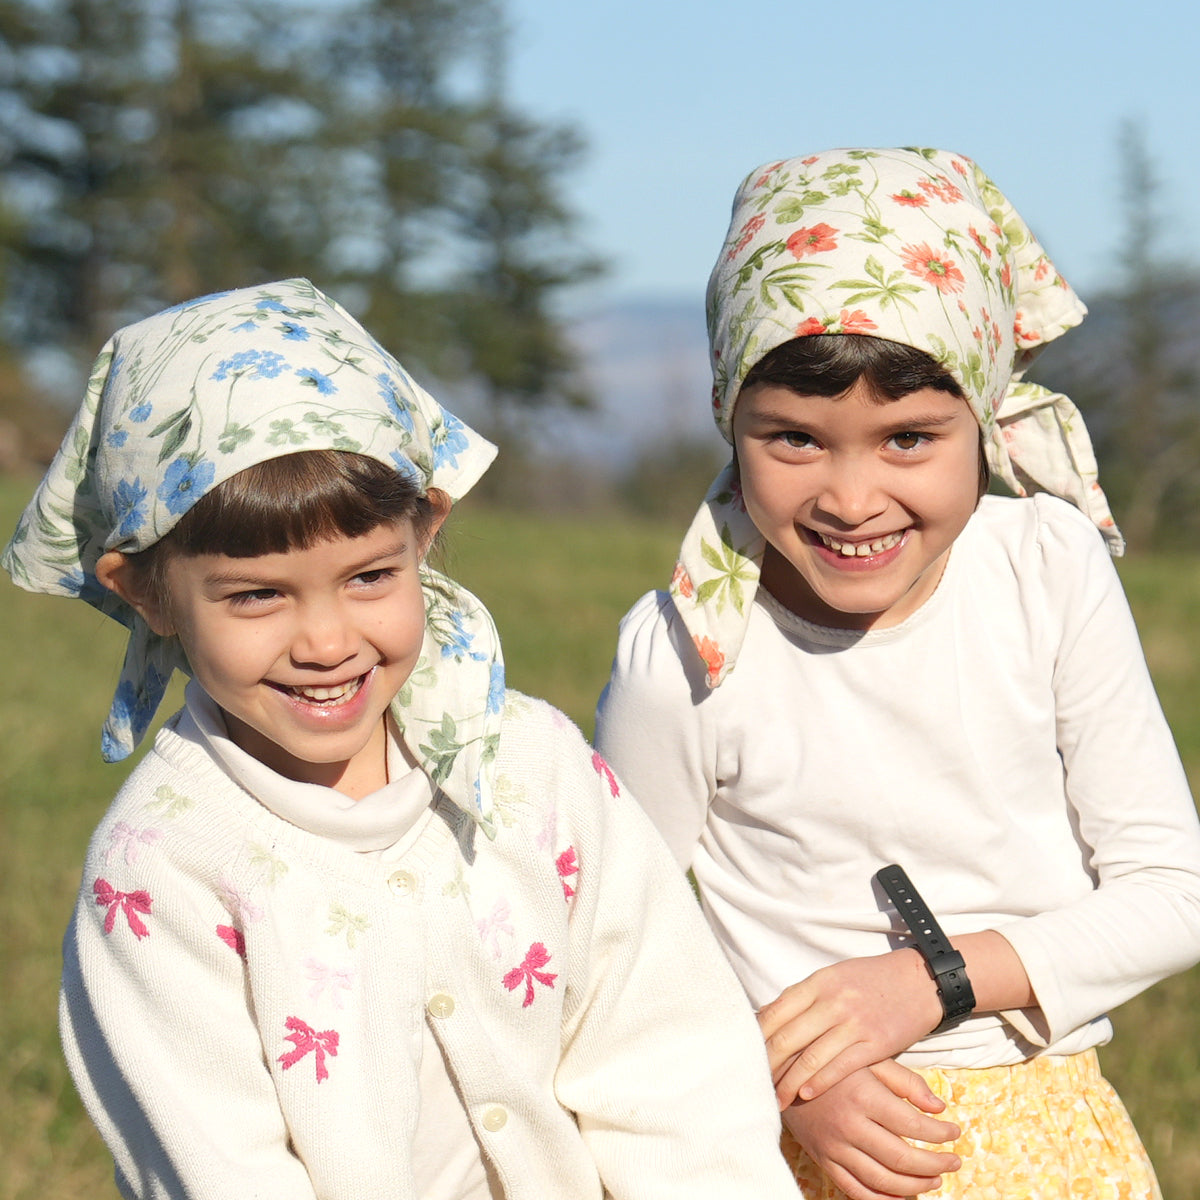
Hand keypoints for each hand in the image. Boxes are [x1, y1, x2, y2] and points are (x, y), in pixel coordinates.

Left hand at [759, 951, 941, 1104]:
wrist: (920, 980)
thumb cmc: (872, 980)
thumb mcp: (834, 977)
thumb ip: (804, 996)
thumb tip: (768, 1015)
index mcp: (818, 982)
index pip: (775, 1011)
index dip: (756, 1036)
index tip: (742, 1054)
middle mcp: (832, 1001)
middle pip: (786, 1037)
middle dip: (765, 1064)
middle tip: (750, 1082)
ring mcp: (853, 1023)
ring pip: (809, 1057)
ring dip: (788, 1082)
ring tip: (774, 1098)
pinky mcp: (874, 1044)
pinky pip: (839, 1067)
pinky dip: (818, 1083)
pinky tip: (804, 1095)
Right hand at [782, 1059, 960, 1199]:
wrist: (780, 1068)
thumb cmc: (831, 1060)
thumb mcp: (868, 1057)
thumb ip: (905, 1081)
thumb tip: (939, 1107)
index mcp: (863, 1096)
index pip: (913, 1126)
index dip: (940, 1134)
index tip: (955, 1132)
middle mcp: (849, 1125)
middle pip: (902, 1159)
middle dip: (935, 1164)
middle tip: (955, 1161)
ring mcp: (834, 1146)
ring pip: (882, 1181)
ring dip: (915, 1186)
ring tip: (935, 1179)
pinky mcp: (823, 1159)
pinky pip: (855, 1190)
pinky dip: (881, 1199)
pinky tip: (901, 1195)